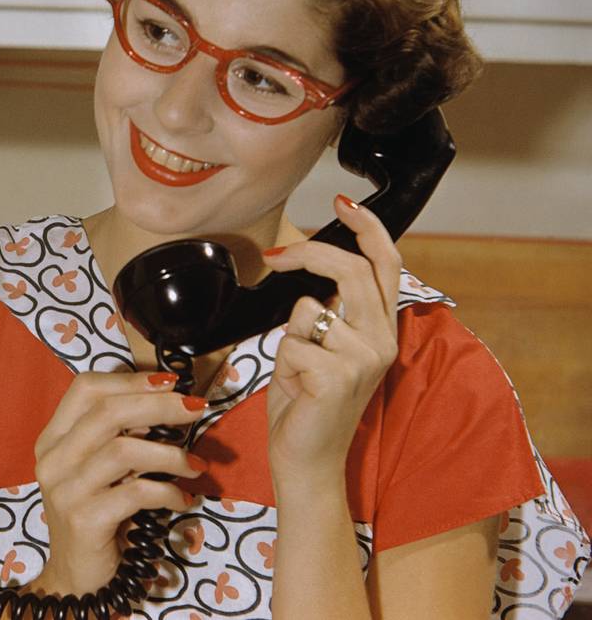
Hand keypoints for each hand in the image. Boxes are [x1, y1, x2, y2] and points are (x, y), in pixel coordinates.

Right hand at [29, 371, 207, 596]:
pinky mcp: (83, 520)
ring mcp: (65, 490)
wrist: (75, 575)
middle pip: (107, 412)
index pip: (86, 388)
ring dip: (170, 453)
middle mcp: (52, 459)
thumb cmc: (96, 513)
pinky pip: (135, 493)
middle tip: (196, 408)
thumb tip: (168, 401)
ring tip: (196, 465)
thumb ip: (119, 435)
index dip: (130, 379)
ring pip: (123, 450)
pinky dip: (168, 492)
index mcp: (54, 438)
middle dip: (159, 405)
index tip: (170, 382)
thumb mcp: (101, 469)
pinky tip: (183, 498)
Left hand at [261, 194, 401, 490]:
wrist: (306, 460)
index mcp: (381, 330)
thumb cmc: (307, 402)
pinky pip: (291, 341)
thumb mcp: (321, 346)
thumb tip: (311, 275)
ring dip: (289, 337)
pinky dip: (282, 361)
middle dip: (307, 253)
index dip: (368, 229)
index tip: (342, 201)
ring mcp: (364, 358)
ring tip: (299, 371)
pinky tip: (297, 389)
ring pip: (308, 308)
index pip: (386, 266)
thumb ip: (330, 311)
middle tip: (276, 255)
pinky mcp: (338, 375)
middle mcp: (382, 340)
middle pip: (349, 270)